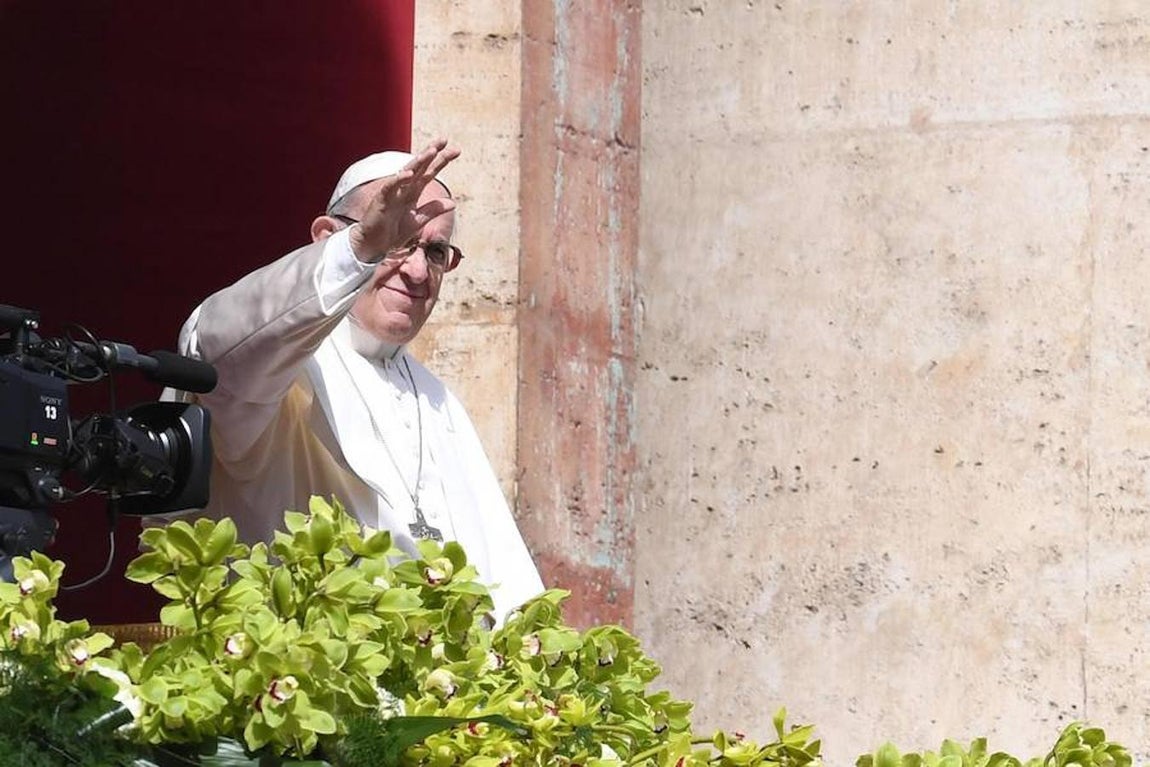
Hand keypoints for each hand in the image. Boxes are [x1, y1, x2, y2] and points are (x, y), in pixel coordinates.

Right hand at [348, 138, 460, 262]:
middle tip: (444, 140)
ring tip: (431, 152)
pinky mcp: (381, 199)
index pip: (429, 173)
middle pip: (419, 167)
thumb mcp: (418, 221)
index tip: (455, 150)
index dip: (441, 161)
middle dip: (431, 153)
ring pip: (406, 172)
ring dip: (418, 161)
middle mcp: (403, 188)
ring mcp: (392, 192)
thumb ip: (433, 210)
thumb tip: (453, 202)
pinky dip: (399, 180)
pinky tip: (408, 174)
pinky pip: (390, 187)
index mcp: (412, 192)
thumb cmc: (393, 232)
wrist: (374, 245)